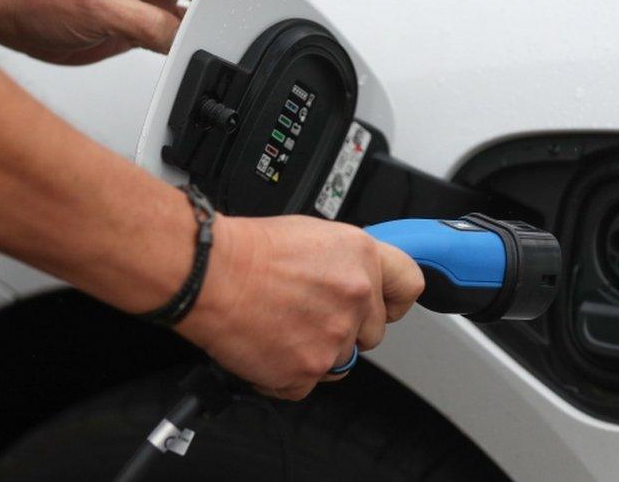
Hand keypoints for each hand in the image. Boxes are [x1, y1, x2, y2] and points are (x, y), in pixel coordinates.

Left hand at [0, 0, 226, 63]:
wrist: (10, 15)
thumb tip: (185, 40)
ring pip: (196, 6)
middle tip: (227, 23)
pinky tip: (193, 54)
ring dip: (207, 23)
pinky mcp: (143, 24)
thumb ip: (147, 24)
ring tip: (213, 40)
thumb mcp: (98, 8)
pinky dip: (189, 43)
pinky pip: (178, 32)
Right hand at [176, 215, 424, 400]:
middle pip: (372, 333)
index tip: (386, 306)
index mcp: (362, 258)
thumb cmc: (248, 250)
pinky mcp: (306, 370)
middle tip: (309, 314)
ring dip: (315, 352)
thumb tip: (357, 279)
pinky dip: (286, 374)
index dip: (395, 300)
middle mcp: (355, 298)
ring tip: (282, 325)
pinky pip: (307, 384)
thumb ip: (347, 262)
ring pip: (340, 361)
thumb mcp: (314, 235)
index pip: (409, 286)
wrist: (209, 275)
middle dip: (345, 329)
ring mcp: (333, 338)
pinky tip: (268, 345)